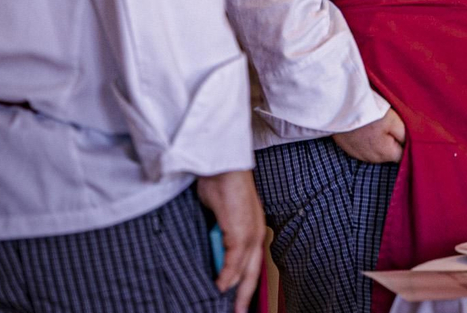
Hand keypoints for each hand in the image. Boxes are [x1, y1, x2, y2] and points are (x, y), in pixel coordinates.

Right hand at [195, 170, 265, 312]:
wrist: (223, 167)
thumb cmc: (220, 186)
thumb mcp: (219, 216)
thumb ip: (219, 234)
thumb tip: (211, 248)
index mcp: (253, 230)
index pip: (252, 264)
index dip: (246, 284)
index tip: (239, 300)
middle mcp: (256, 234)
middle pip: (253, 273)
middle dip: (245, 296)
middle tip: (237, 312)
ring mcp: (250, 234)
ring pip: (244, 270)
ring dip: (235, 290)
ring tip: (227, 306)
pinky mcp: (241, 232)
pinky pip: (233, 261)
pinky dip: (226, 275)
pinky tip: (220, 287)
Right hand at [333, 107, 405, 163]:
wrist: (337, 107)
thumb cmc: (369, 113)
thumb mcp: (394, 121)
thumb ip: (405, 135)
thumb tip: (412, 144)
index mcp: (386, 154)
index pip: (404, 156)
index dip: (408, 144)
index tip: (407, 132)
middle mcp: (372, 159)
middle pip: (390, 153)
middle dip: (394, 141)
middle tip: (392, 123)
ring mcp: (358, 154)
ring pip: (377, 149)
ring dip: (380, 140)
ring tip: (378, 123)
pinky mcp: (348, 147)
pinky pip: (364, 145)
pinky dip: (367, 138)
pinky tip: (366, 126)